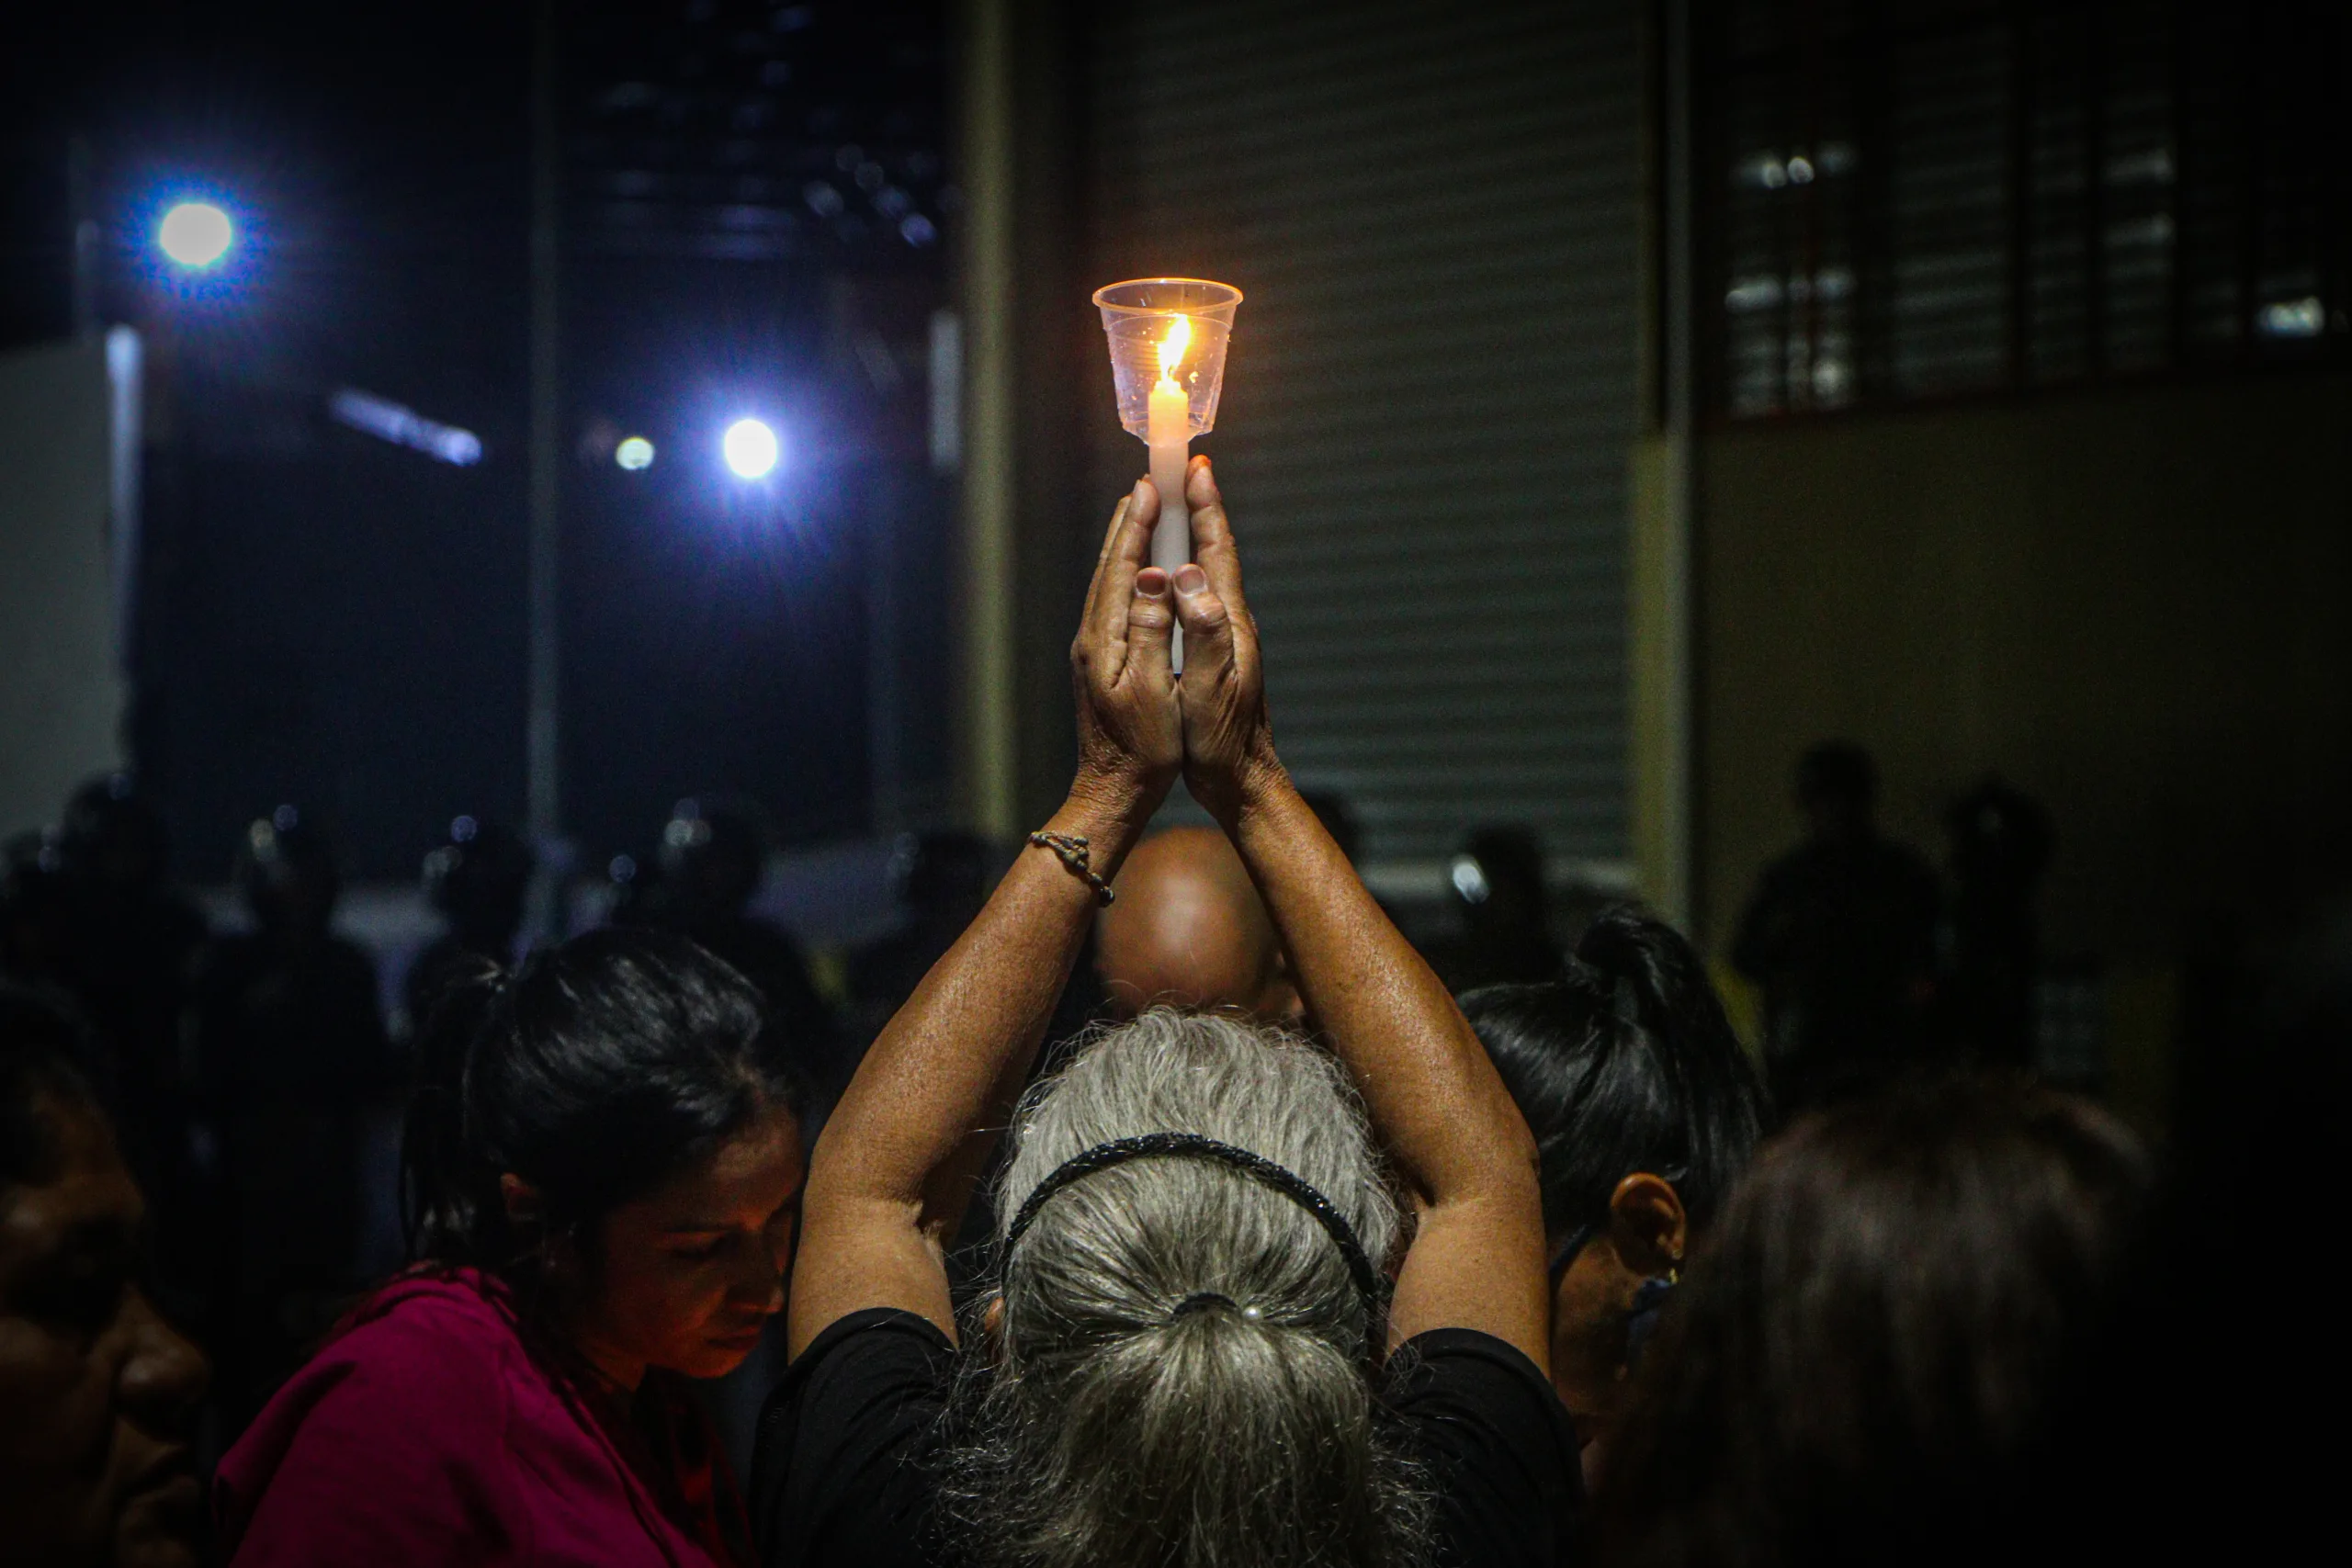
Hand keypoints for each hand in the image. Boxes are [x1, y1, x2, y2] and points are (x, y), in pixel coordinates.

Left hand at [1069, 478, 1182, 818]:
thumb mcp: (1153, 690)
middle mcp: (1092, 638)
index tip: (1153, 485)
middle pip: (1110, 566)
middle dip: (1131, 523)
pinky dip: (1128, 574)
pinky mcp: (1102, 662)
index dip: (1139, 524)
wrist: (1114, 791)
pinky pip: (1116, 602)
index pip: (1121, 567)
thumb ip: (1149, 630)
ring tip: (1144, 513)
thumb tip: (1148, 577)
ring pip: (1111, 582)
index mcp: (1104, 639)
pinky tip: (1140, 573)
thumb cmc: (1143, 750)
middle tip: (1149, 483)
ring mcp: (1094, 650)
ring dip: (1128, 545)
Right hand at [1170, 458, 1282, 823]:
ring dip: (1187, 537)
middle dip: (1195, 509)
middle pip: (1211, 552)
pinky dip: (1180, 572)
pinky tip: (1167, 576)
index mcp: (1230, 623)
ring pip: (1203, 574)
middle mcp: (1230, 622)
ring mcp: (1223, 638)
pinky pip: (1194, 598)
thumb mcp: (1209, 687)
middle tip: (1180, 472)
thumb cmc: (1221, 740)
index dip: (1205, 507)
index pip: (1217, 551)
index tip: (1195, 467)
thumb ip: (1203, 631)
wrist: (1239, 781)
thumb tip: (1190, 576)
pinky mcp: (1212, 653)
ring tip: (1169, 510)